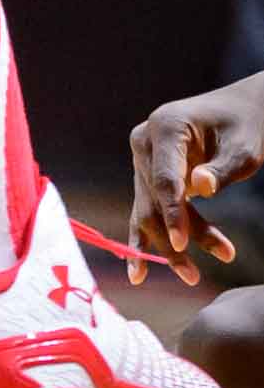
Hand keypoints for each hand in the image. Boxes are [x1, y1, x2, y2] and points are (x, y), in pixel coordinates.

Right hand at [126, 73, 263, 284]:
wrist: (242, 110)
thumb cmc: (247, 126)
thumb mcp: (245, 148)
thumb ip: (222, 169)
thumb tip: (200, 188)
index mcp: (164, 126)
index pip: (164, 178)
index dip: (173, 213)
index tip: (183, 244)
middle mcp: (144, 142)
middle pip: (154, 199)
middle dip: (173, 238)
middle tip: (194, 276)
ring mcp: (143, 159)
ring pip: (149, 209)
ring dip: (166, 244)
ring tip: (190, 277)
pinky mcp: (148, 174)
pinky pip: (147, 208)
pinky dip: (148, 237)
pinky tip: (139, 270)